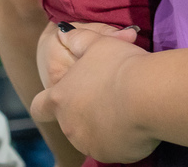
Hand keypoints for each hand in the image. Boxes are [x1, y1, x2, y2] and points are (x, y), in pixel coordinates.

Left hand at [31, 26, 157, 162]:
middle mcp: (68, 124)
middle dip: (85, 111)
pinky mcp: (108, 155)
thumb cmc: (120, 66)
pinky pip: (112, 147)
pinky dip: (120, 138)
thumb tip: (64, 32)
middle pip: (70, 121)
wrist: (148, 95)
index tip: (60, 99)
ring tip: (126, 107)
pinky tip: (135, 122)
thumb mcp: (97, 43)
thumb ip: (78, 39)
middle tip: (110, 95)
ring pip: (90, 135)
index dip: (47, 103)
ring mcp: (87, 142)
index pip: (39, 107)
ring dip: (102, 125)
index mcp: (61, 97)